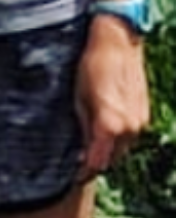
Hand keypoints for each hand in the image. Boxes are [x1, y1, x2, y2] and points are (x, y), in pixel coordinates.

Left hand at [76, 18, 150, 178]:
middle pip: (111, 158)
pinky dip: (117, 138)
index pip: (98, 161)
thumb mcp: (78, 95)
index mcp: (110, 124)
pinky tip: (104, 129)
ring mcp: (140, 122)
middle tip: (78, 161)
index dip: (85, 170)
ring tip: (88, 144)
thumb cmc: (91, 65)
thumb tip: (83, 150)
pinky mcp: (144, 115)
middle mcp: (129, 128)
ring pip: (122, 148)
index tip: (73, 174)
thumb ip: (84, 126)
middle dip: (96, 161)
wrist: (117, 43)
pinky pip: (129, 136)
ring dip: (107, 150)